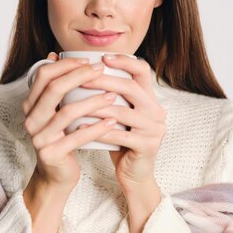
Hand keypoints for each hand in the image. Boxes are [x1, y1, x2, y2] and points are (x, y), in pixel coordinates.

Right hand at [22, 52, 118, 191]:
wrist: (56, 175)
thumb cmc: (61, 138)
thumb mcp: (55, 111)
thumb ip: (55, 86)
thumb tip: (53, 54)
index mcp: (30, 104)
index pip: (44, 75)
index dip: (66, 65)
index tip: (89, 61)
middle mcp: (31, 119)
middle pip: (54, 89)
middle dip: (80, 76)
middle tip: (102, 70)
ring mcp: (39, 137)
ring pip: (67, 112)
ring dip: (93, 101)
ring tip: (113, 95)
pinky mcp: (52, 154)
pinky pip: (77, 137)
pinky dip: (96, 128)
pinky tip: (112, 122)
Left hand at [81, 54, 165, 192]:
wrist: (135, 174)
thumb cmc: (122, 141)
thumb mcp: (119, 115)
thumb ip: (109, 96)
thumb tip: (80, 73)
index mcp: (151, 99)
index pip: (142, 70)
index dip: (124, 61)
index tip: (102, 58)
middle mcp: (156, 111)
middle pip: (130, 88)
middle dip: (103, 81)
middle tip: (81, 79)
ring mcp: (154, 129)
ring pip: (122, 112)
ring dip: (96, 107)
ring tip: (75, 104)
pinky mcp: (146, 146)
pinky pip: (118, 136)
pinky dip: (97, 131)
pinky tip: (78, 129)